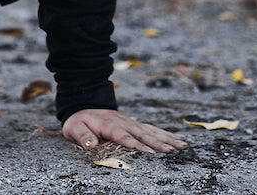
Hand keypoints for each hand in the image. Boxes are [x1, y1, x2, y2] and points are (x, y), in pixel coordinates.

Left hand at [63, 108, 186, 153]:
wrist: (84, 104)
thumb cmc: (79, 120)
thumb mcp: (74, 127)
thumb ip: (82, 136)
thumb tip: (90, 145)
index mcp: (109, 125)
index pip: (124, 136)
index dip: (136, 144)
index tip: (149, 152)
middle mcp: (124, 123)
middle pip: (143, 134)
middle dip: (159, 143)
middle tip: (173, 150)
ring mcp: (131, 123)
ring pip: (152, 131)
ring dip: (167, 138)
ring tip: (183, 145)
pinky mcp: (135, 124)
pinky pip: (153, 129)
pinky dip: (167, 134)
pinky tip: (180, 138)